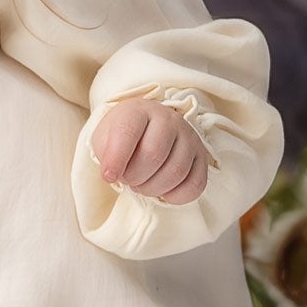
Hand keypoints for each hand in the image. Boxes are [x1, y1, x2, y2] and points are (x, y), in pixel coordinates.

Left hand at [90, 100, 209, 203]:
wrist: (147, 129)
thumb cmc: (123, 137)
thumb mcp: (104, 139)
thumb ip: (106, 154)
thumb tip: (113, 175)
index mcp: (139, 110)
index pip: (127, 132)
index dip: (116, 159)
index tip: (108, 177)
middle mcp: (168, 119)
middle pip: (153, 154)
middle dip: (134, 176)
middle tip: (127, 180)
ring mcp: (189, 137)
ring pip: (175, 172)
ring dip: (153, 188)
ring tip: (141, 185)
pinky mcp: (202, 157)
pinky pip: (195, 185)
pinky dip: (176, 197)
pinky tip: (162, 192)